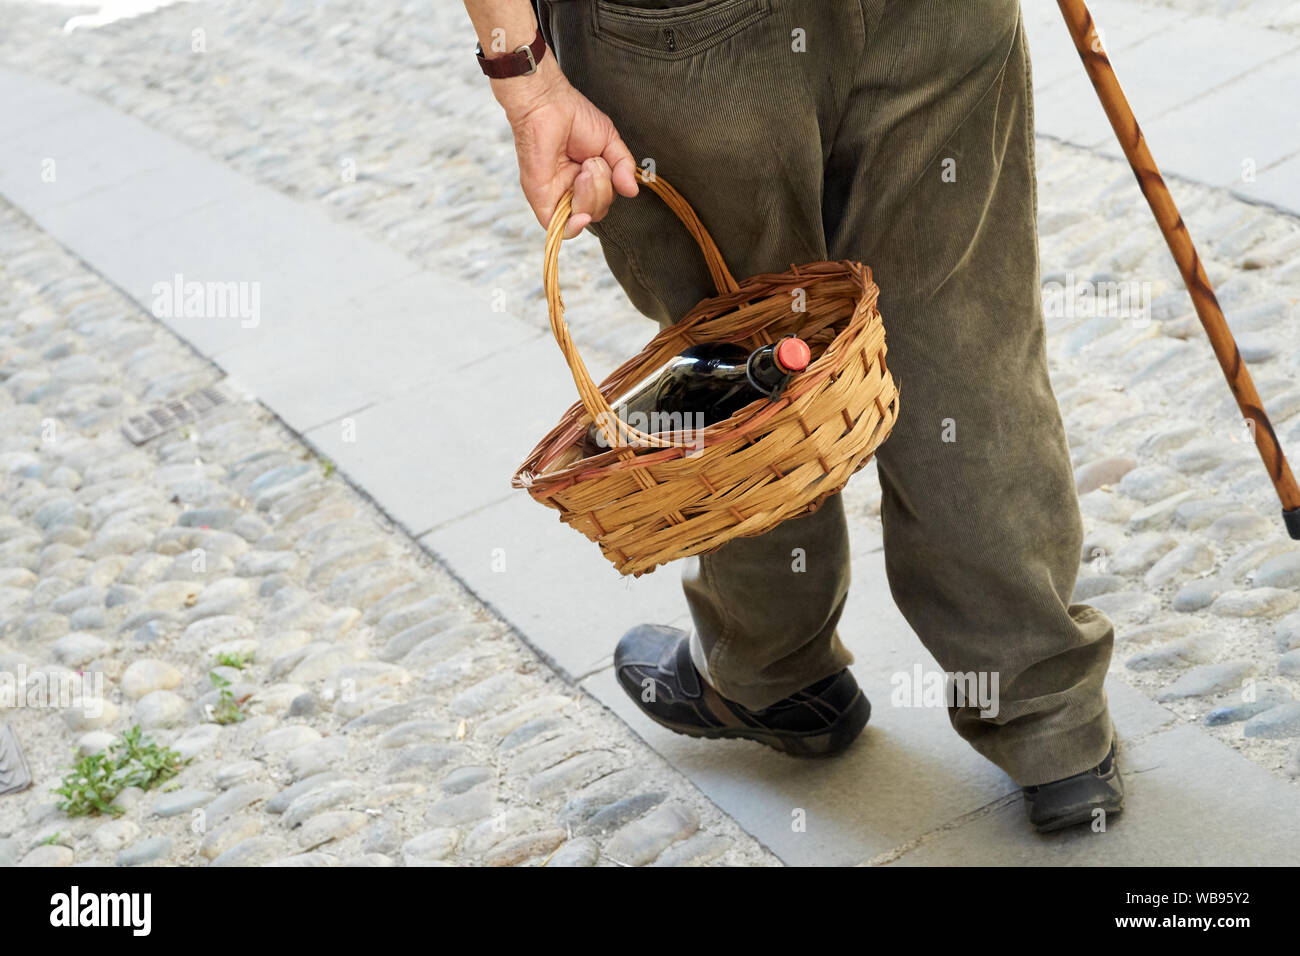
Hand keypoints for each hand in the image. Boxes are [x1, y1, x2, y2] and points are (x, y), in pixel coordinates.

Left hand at [493, 57, 638, 237]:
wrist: (550, 105)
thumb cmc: (576, 117)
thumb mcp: (610, 143)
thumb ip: (623, 168)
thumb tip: (633, 191)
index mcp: (585, 179)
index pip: (603, 202)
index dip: (609, 191)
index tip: (606, 166)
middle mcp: (570, 190)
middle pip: (596, 212)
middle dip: (602, 190)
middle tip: (592, 163)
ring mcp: (556, 196)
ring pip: (583, 218)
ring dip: (592, 195)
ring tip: (585, 167)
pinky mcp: (542, 199)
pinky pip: (559, 228)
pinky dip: (574, 227)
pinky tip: (582, 215)